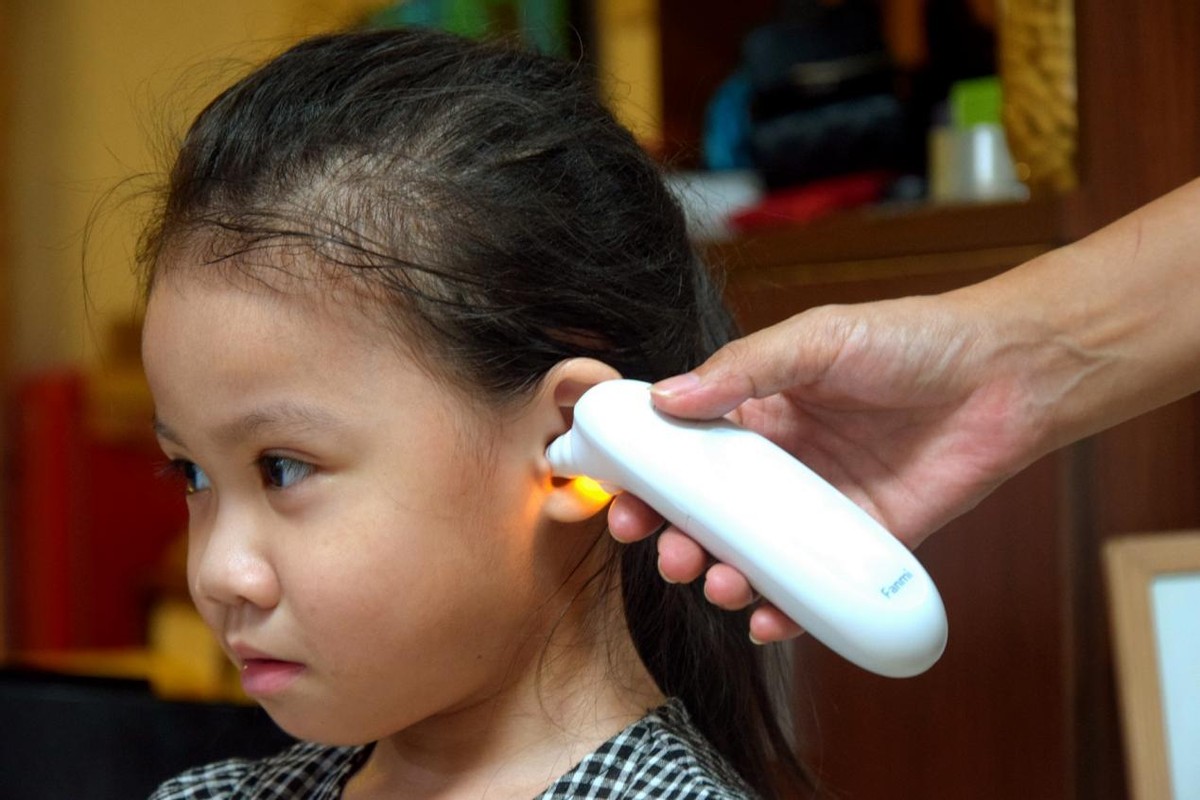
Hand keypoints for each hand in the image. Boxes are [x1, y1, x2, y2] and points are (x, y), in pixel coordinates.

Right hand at [609, 293, 1050, 641]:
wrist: (1006, 375)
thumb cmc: (910, 341)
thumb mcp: (817, 339)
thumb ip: (744, 369)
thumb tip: (665, 397)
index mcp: (760, 414)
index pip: (687, 452)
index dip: (649, 479)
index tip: (620, 500)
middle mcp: (783, 467)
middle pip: (711, 515)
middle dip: (678, 539)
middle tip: (665, 552)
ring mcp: (821, 509)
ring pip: (756, 557)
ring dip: (724, 577)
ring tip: (714, 581)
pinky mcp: (866, 543)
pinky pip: (817, 587)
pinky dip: (789, 613)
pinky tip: (769, 620)